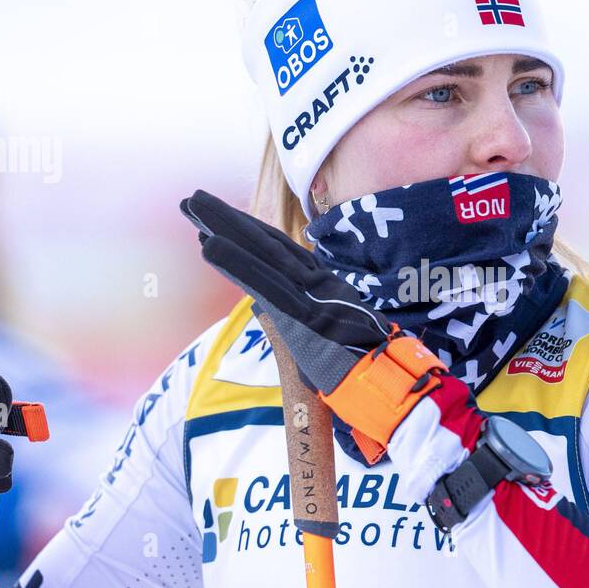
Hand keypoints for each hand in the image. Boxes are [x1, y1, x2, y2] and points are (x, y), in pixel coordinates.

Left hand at [180, 189, 457, 461]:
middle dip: (228, 220)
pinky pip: (264, 283)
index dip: (249, 233)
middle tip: (193, 198)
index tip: (217, 220)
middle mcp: (319, 285)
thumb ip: (315, 328)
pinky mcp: (306, 314)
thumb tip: (286, 320)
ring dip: (224, 227)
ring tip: (191, 204)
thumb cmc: (371, 373)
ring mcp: (312, 297)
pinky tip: (206, 244)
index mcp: (325, 289)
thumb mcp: (338, 343)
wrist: (397, 389)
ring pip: (261, 254)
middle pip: (266, 244)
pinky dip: (235, 262)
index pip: (280, 255)